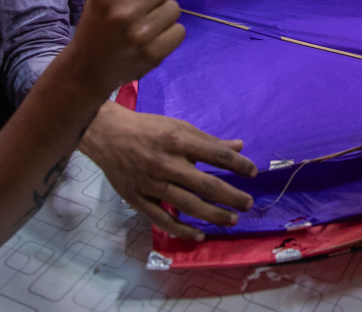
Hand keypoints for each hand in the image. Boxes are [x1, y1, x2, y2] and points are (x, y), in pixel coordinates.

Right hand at [65, 0, 184, 95]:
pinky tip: (152, 38)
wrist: (89, 68)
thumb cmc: (98, 21)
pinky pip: (180, 31)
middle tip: (141, 7)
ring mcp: (140, 35)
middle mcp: (124, 13)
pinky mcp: (154, 54)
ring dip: (163, 13)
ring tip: (146, 23)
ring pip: (175, 8)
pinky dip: (169, 33)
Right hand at [80, 102, 257, 239]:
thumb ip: (208, 141)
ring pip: (188, 205)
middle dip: (231, 197)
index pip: (216, 155)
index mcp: (179, 141)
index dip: (239, 165)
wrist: (108, 135)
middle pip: (206, 185)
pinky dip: (182, 230)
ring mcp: (152, 184)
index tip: (253, 172)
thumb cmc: (148, 129)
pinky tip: (200, 235)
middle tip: (248, 204)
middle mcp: (167, 164)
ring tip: (232, 220)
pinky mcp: (138, 199)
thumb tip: (238, 147)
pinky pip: (163, 219)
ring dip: (213, 215)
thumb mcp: (179, 126)